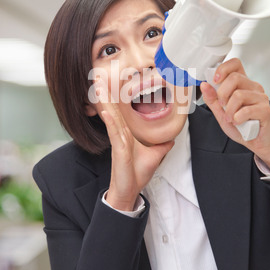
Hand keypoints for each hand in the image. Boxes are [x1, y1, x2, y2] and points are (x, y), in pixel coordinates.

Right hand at [95, 82, 173, 210]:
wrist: (129, 191)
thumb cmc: (137, 174)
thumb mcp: (155, 156)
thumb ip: (161, 146)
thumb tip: (171, 139)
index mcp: (126, 134)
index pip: (121, 112)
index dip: (116, 98)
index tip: (111, 83)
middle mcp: (120, 135)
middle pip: (113, 111)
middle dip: (107, 94)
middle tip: (99, 78)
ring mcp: (117, 141)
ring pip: (111, 117)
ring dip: (105, 102)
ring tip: (98, 87)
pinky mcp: (117, 149)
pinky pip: (113, 132)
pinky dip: (110, 121)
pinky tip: (105, 111)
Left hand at [200, 58, 269, 172]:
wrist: (255, 143)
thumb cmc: (241, 126)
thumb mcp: (221, 112)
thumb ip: (212, 99)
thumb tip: (204, 85)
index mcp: (243, 84)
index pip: (235, 64)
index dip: (223, 68)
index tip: (215, 80)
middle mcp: (253, 87)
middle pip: (234, 78)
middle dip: (222, 94)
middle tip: (222, 106)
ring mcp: (261, 98)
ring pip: (239, 95)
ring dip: (229, 110)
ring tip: (231, 118)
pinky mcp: (265, 110)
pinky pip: (246, 110)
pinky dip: (238, 119)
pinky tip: (239, 123)